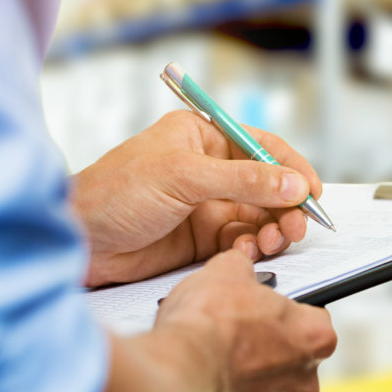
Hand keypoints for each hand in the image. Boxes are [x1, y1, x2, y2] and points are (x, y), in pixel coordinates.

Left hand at [71, 110, 323, 286]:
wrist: (78, 242)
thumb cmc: (115, 194)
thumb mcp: (183, 177)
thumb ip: (244, 181)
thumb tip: (293, 185)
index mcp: (203, 138)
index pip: (263, 147)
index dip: (292, 168)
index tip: (312, 193)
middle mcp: (210, 169)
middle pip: (269, 186)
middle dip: (287, 206)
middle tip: (295, 226)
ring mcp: (208, 205)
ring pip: (261, 216)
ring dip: (273, 230)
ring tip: (272, 243)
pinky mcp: (204, 238)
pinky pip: (244, 241)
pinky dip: (251, 248)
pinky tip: (243, 254)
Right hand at [155, 250, 336, 391]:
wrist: (172, 375)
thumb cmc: (206, 325)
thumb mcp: (226, 271)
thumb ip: (243, 266)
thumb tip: (239, 265)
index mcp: (317, 338)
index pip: (313, 318)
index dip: (284, 311)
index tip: (262, 309)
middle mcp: (306, 380)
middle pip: (291, 357)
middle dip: (265, 347)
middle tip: (234, 334)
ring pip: (265, 389)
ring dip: (245, 377)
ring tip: (213, 360)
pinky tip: (202, 384)